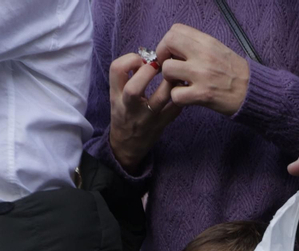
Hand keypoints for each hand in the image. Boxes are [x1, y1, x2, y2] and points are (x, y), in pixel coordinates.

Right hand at [106, 50, 181, 172]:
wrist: (126, 145)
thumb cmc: (125, 112)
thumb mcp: (118, 94)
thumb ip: (129, 75)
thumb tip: (149, 57)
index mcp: (116, 95)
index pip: (116, 70)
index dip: (130, 59)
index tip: (142, 60)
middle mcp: (129, 107)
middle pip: (133, 89)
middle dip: (148, 72)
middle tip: (158, 65)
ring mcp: (145, 118)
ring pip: (160, 98)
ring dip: (170, 82)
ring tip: (174, 75)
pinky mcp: (160, 126)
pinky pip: (174, 110)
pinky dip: (180, 98)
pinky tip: (182, 91)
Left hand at [155, 24, 249, 116]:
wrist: (253, 92)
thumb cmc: (235, 73)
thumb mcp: (218, 49)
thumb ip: (197, 46)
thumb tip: (175, 50)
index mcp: (207, 42)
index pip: (175, 30)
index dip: (167, 42)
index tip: (171, 54)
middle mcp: (203, 55)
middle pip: (167, 43)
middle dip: (162, 56)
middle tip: (170, 68)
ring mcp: (202, 75)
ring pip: (167, 70)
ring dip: (169, 79)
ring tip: (181, 83)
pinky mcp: (202, 95)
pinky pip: (175, 95)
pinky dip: (178, 98)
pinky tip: (188, 97)